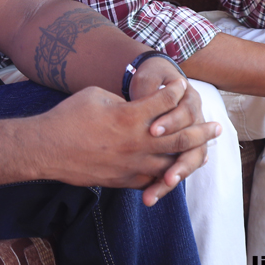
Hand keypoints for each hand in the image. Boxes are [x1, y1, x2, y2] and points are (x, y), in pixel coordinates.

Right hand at [37, 79, 218, 206]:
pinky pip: (151, 178)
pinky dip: (166, 173)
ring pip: (170, 162)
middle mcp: (136, 142)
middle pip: (179, 137)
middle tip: (217, 128)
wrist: (48, 149)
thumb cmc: (69, 116)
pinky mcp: (123, 179)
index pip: (164, 102)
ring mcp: (131, 164)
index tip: (182, 85)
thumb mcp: (97, 95)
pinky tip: (173, 170)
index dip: (175, 91)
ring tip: (203, 152)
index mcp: (130, 116)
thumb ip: (122, 100)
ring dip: (189, 156)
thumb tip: (136, 106)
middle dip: (200, 131)